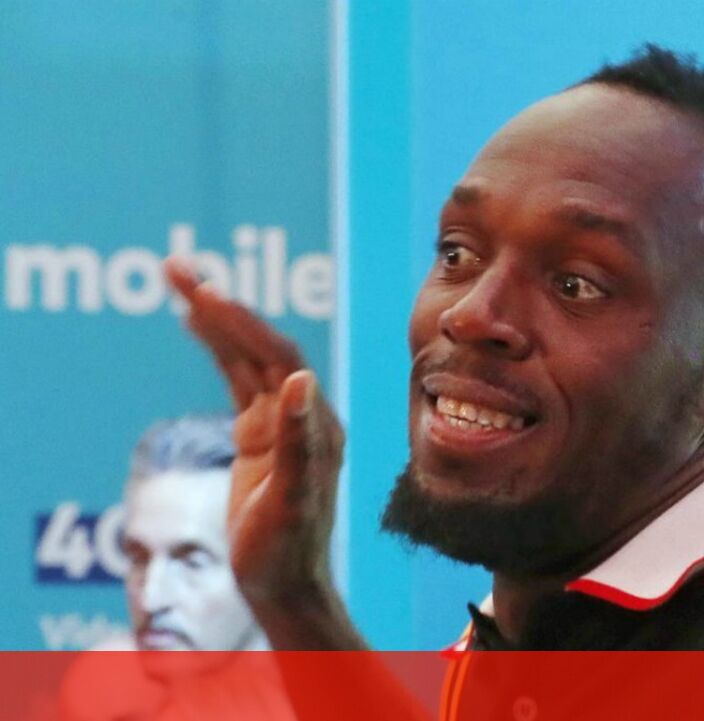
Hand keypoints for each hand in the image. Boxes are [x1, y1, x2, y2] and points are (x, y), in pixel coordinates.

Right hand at [165, 258, 344, 602]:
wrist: (285, 584)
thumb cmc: (288, 549)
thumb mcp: (291, 499)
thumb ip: (297, 440)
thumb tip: (301, 378)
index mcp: (317, 421)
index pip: (279, 357)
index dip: (244, 324)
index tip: (207, 292)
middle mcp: (304, 411)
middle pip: (260, 345)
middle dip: (221, 306)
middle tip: (176, 267)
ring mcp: (281, 420)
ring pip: (246, 357)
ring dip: (215, 319)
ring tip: (178, 279)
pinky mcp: (259, 433)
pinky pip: (237, 378)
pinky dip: (217, 349)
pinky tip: (196, 323)